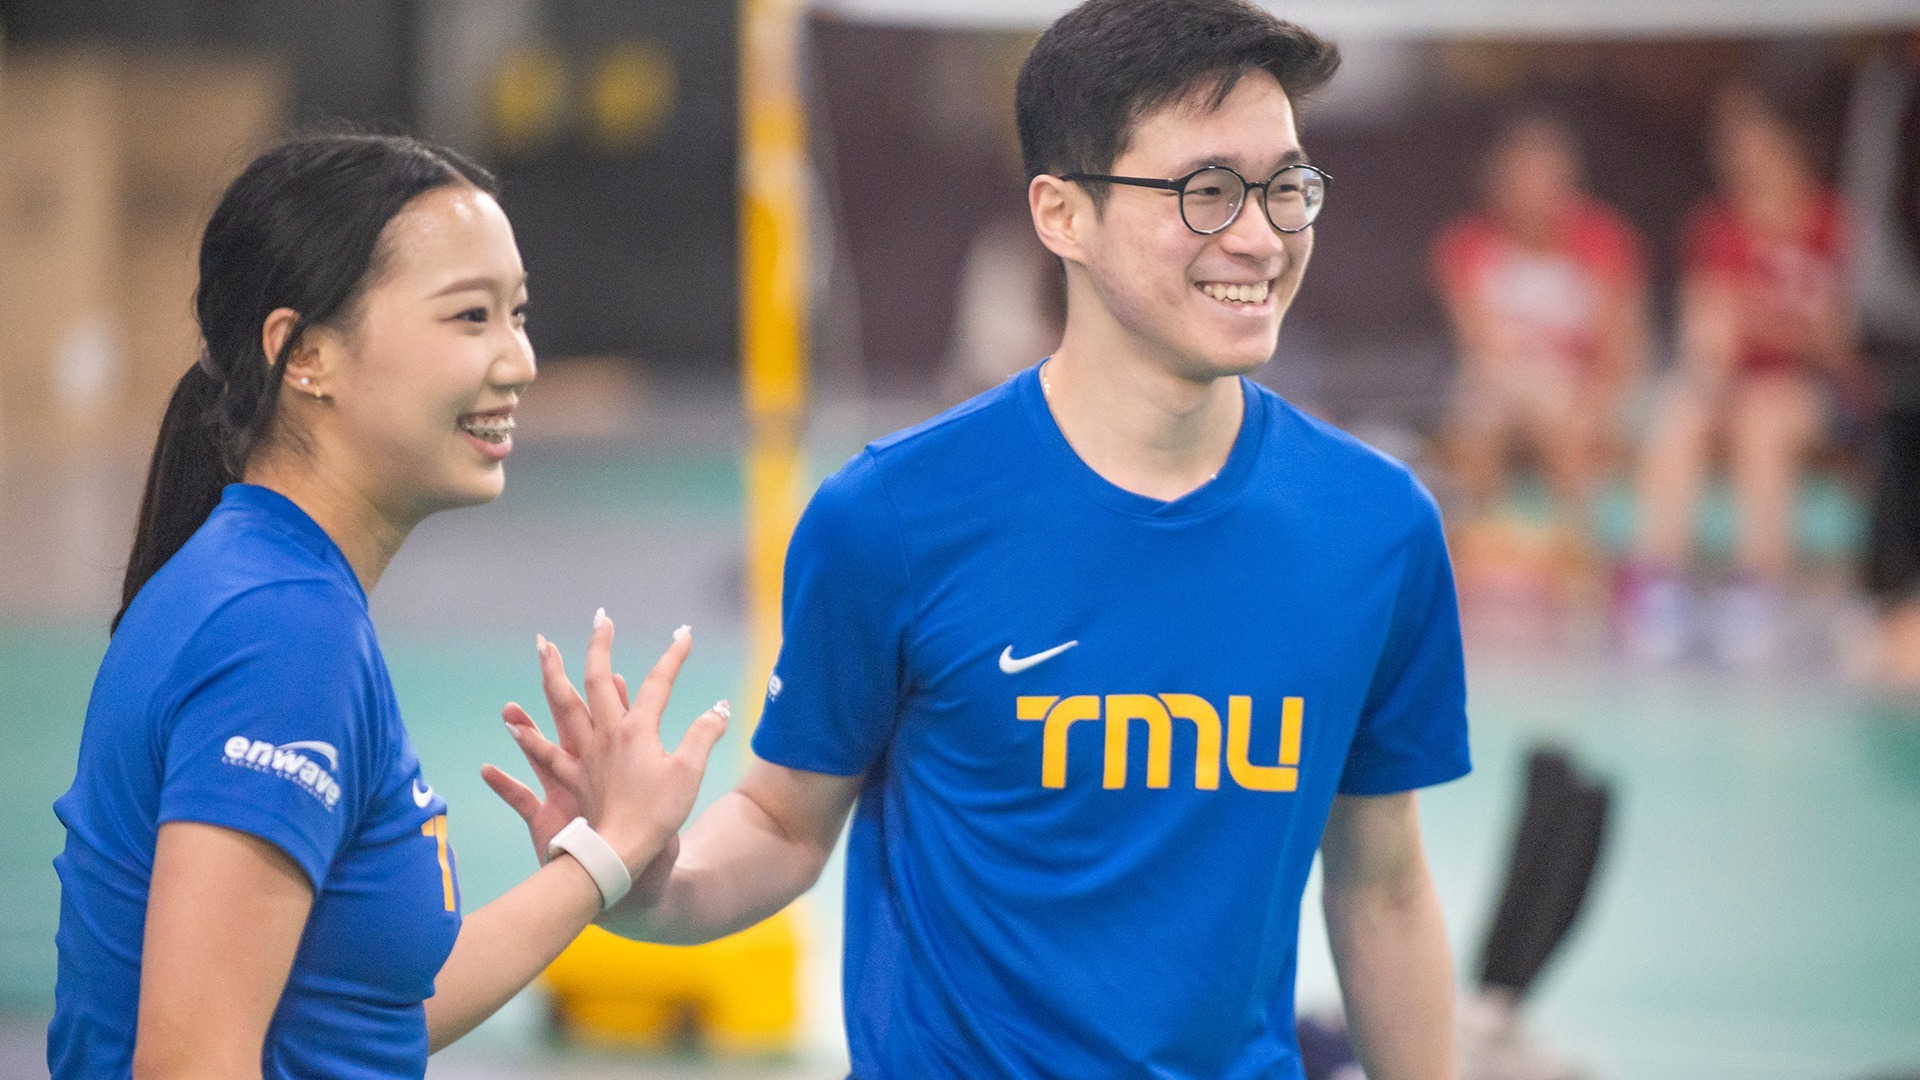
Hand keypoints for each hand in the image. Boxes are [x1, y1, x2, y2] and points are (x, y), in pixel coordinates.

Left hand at [481, 613, 727, 874]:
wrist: (622, 852)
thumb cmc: (658, 814)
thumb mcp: (690, 773)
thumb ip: (704, 735)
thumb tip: (720, 708)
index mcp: (637, 732)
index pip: (657, 684)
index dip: (673, 657)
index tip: (685, 633)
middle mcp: (605, 736)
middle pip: (598, 681)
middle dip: (600, 646)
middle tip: (601, 618)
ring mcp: (583, 757)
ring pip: (562, 708)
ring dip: (552, 675)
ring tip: (544, 648)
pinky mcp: (568, 782)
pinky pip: (541, 760)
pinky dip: (524, 744)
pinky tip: (506, 731)